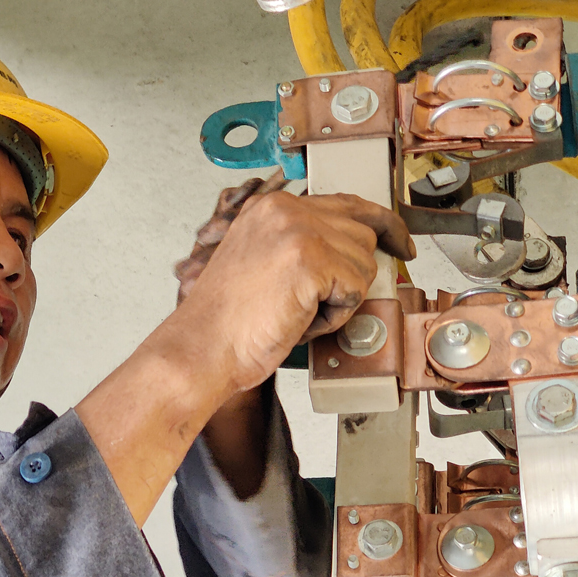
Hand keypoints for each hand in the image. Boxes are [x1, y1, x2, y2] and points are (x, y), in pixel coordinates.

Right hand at [172, 174, 414, 391]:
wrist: (203, 345)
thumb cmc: (227, 320)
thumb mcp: (260, 261)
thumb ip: (299, 243)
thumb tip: (354, 248)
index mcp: (270, 206)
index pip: (347, 203)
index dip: (381, 226)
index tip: (399, 242)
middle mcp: (285, 209)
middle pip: (363, 233)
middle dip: (353, 274)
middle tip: (324, 302)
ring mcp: (298, 231)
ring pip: (364, 264)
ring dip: (340, 299)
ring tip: (297, 312)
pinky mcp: (311, 260)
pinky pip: (356, 290)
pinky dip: (334, 317)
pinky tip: (300, 319)